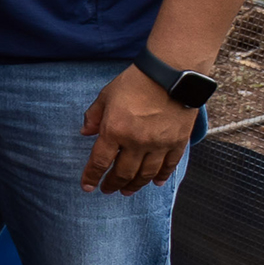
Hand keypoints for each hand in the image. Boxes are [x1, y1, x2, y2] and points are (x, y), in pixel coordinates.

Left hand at [79, 65, 199, 193]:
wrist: (170, 73)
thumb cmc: (135, 82)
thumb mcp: (106, 95)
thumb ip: (93, 116)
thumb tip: (85, 132)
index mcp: (114, 130)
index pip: (99, 162)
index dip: (92, 177)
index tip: (88, 187)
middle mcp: (136, 142)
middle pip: (123, 173)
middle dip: (113, 184)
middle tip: (108, 190)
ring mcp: (159, 144)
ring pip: (146, 174)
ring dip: (135, 185)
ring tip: (128, 191)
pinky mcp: (177, 142)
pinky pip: (169, 165)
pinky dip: (162, 176)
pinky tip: (156, 182)